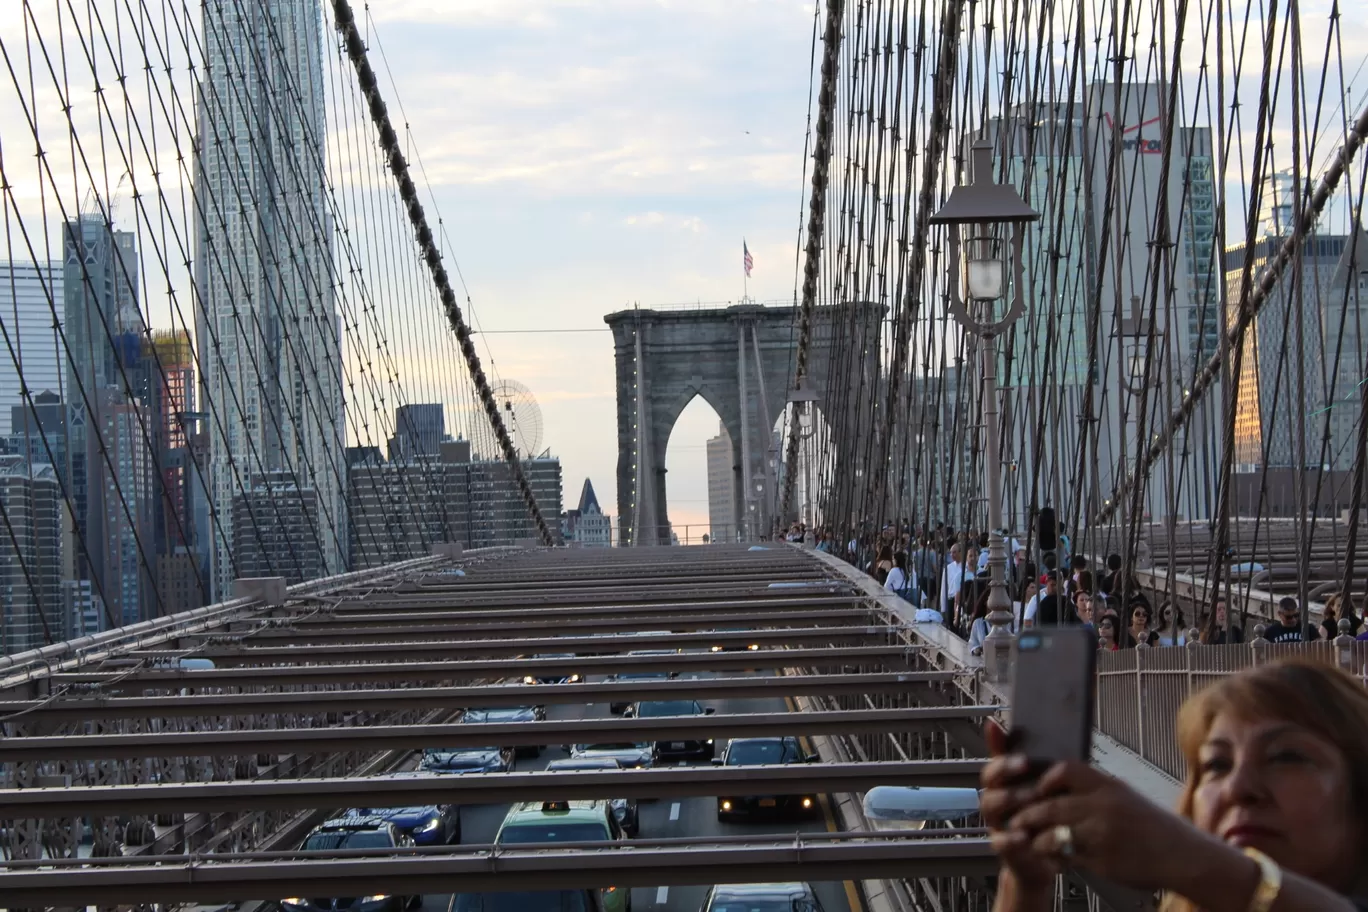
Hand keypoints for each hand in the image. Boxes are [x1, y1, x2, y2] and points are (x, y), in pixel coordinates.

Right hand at [979, 721, 1059, 890]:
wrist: (1042, 861)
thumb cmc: (1039, 819)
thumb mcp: (1037, 787)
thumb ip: (1024, 761)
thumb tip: (1005, 727)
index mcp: (1003, 786)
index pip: (994, 765)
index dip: (1003, 756)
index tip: (1020, 751)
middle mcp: (996, 803)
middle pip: (989, 781)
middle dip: (1004, 772)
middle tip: (1024, 765)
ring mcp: (997, 825)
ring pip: (989, 807)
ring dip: (1007, 799)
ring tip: (1029, 797)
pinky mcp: (1004, 848)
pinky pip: (999, 842)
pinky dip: (1009, 838)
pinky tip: (1024, 834)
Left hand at [989, 746, 1201, 891]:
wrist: (1184, 855)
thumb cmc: (1154, 827)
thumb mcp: (1125, 797)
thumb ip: (1095, 791)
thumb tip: (1063, 783)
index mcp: (1108, 786)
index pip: (1065, 770)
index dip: (1044, 778)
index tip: (1035, 788)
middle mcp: (1104, 806)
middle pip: (1051, 804)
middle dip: (1028, 813)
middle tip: (1017, 818)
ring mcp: (1102, 834)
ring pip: (1053, 832)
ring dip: (1036, 837)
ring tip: (1028, 839)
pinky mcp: (1103, 860)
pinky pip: (1067, 857)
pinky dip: (1053, 858)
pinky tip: (1052, 860)